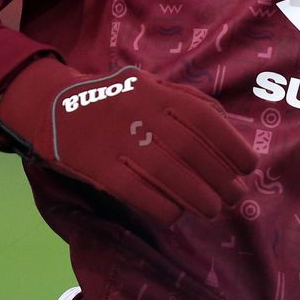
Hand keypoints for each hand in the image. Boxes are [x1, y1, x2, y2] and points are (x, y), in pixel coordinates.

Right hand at [0, 58, 257, 226]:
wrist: (52, 104)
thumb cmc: (111, 99)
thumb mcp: (148, 85)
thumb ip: (186, 99)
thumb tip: (228, 122)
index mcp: (155, 91)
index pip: (203, 119)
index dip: (230, 144)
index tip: (248, 166)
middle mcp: (138, 111)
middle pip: (189, 149)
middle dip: (219, 177)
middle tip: (233, 196)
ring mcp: (115, 137)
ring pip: (166, 172)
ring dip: (196, 196)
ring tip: (211, 209)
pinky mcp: (96, 164)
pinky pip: (135, 190)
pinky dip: (161, 206)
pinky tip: (175, 214)